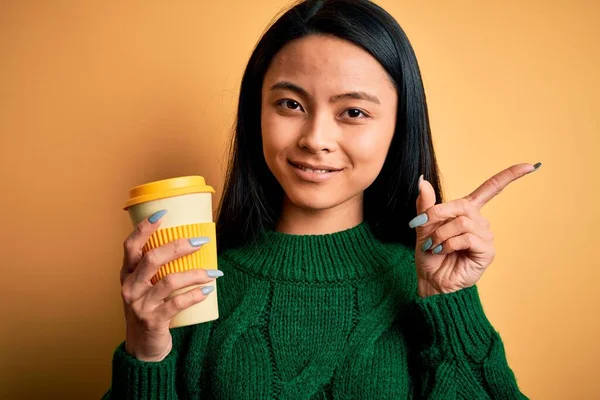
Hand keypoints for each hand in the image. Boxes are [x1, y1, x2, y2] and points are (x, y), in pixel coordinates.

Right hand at [120, 210, 220, 360]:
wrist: (142, 349)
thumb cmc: (148, 310)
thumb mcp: (144, 288)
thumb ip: (157, 269)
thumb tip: (189, 244)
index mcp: (127, 275)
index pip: (131, 246)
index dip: (144, 228)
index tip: (163, 213)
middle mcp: (130, 287)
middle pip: (152, 259)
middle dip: (178, 246)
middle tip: (201, 241)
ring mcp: (140, 305)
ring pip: (168, 281)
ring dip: (195, 273)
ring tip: (214, 271)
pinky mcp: (153, 321)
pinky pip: (177, 304)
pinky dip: (195, 296)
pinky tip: (208, 291)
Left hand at [409, 162, 540, 297]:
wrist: (429, 279)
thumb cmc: (429, 254)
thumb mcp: (423, 226)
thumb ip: (426, 204)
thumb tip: (422, 181)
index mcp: (467, 211)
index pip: (491, 189)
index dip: (510, 176)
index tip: (530, 165)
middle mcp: (480, 222)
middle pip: (463, 206)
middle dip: (439, 214)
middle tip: (424, 226)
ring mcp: (485, 236)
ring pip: (462, 222)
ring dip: (441, 234)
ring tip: (435, 246)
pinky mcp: (487, 251)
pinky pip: (468, 238)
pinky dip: (450, 243)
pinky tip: (444, 251)